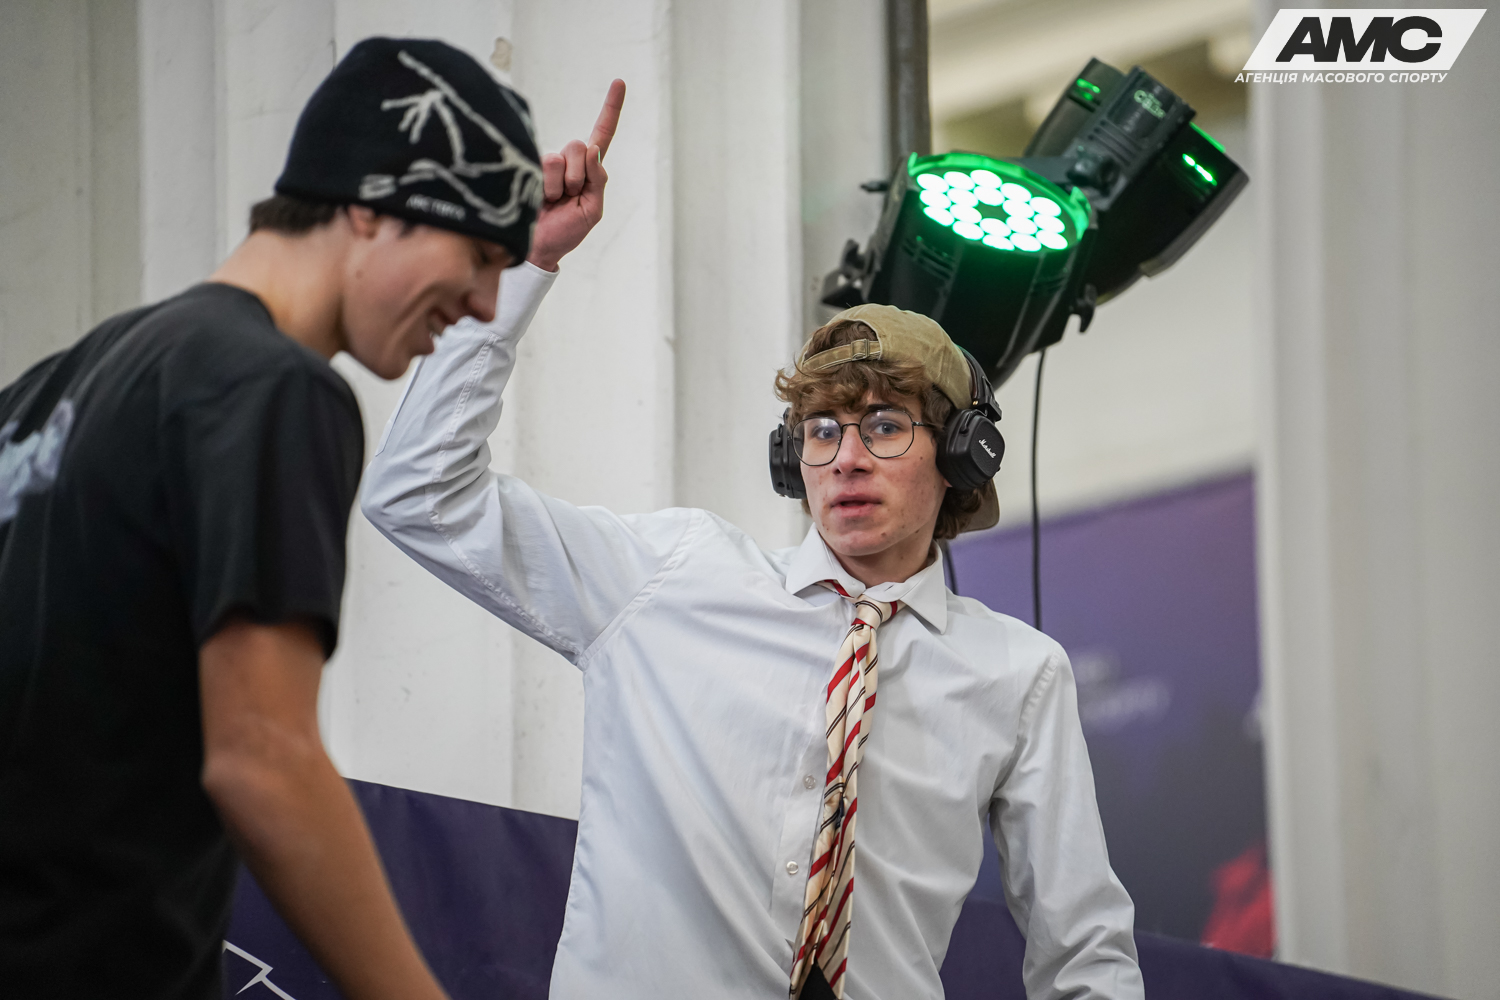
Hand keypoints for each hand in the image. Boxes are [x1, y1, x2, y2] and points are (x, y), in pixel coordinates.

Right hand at [527, 79, 625, 271]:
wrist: (539, 247)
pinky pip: (547, 165)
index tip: (619, 82)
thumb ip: (598, 180)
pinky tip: (542, 199)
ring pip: (563, 157)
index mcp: (589, 170)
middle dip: (579, 176)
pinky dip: (549, 187)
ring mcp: (548, 162)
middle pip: (581, 146)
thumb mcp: (592, 210)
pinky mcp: (530, 165)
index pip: (602, 134)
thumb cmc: (566, 231)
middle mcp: (568, 160)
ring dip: (562, 185)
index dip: (611, 109)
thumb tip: (594, 148)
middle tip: (569, 197)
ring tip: (553, 201)